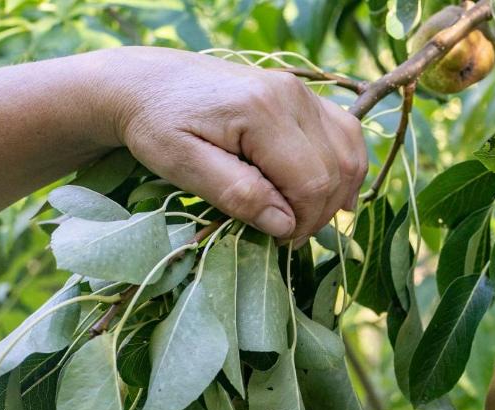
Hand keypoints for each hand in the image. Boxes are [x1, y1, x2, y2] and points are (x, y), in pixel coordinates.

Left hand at [89, 47, 366, 240]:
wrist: (145, 82)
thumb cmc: (154, 125)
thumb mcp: (180, 165)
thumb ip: (236, 193)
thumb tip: (285, 224)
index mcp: (261, 111)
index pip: (312, 182)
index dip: (303, 222)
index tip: (278, 242)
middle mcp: (291, 95)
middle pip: (336, 170)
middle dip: (319, 213)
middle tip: (286, 235)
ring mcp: (302, 92)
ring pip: (350, 154)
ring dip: (338, 194)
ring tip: (305, 217)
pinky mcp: (304, 95)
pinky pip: (346, 136)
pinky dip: (346, 169)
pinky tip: (333, 193)